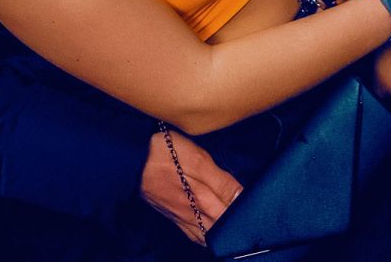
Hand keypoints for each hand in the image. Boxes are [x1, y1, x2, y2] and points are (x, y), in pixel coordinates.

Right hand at [141, 129, 243, 245]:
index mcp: (204, 201)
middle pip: (223, 230)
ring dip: (224, 233)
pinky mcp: (173, 218)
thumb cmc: (164, 154)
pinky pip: (195, 235)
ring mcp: (183, 219)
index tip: (260, 205)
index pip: (234, 215)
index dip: (248, 212)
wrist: (130, 161)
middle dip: (238, 226)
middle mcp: (195, 216)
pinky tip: (213, 230)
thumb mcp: (198, 160)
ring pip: (209, 236)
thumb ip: (222, 182)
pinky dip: (207, 235)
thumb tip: (243, 198)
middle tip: (252, 216)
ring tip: (236, 225)